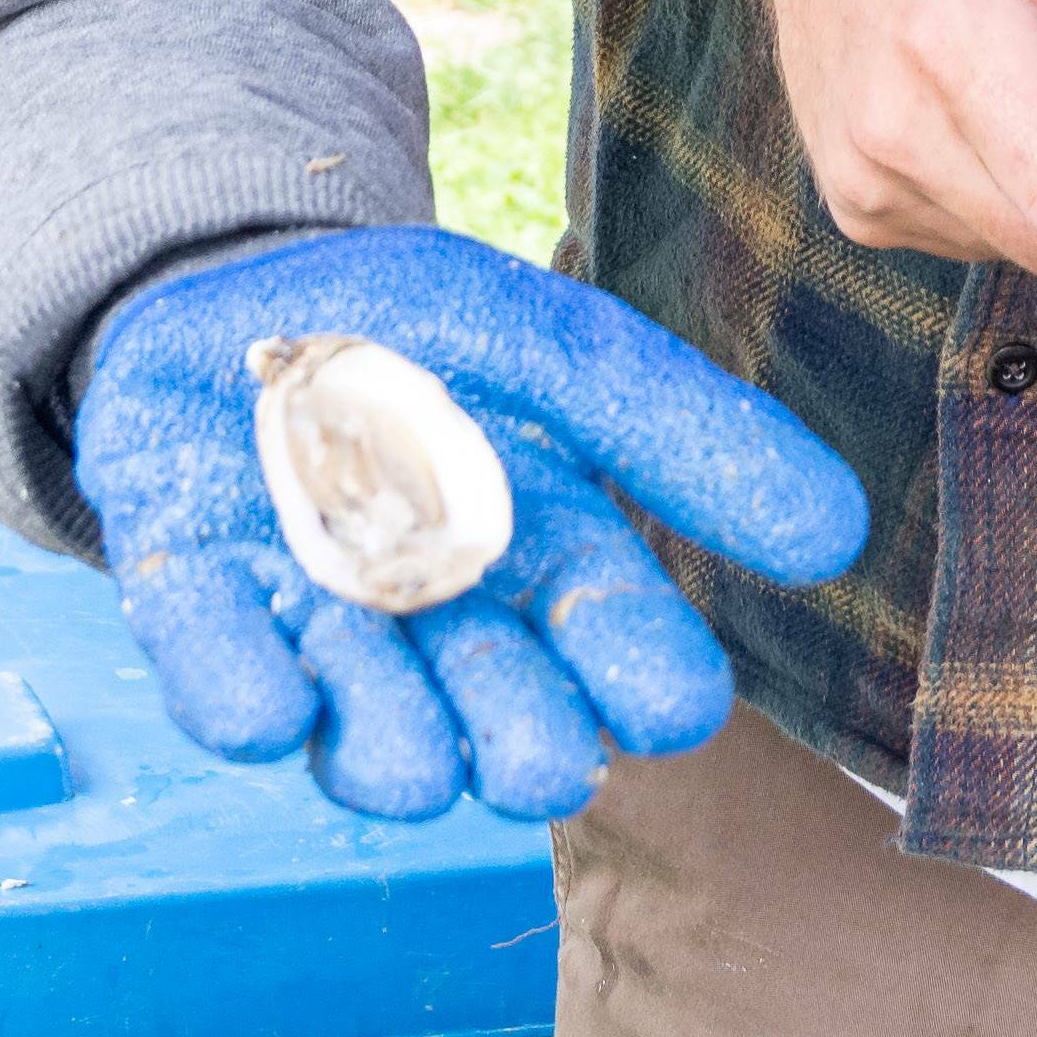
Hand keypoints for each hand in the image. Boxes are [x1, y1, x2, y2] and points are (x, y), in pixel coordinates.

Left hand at [76, 228, 869, 823]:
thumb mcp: (557, 348)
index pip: (631, 668)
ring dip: (399, 744)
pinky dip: (245, 700)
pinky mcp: (199, 619)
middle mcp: (447, 636)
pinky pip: (221, 696)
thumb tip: (838, 537)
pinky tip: (273, 689)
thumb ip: (677, 429)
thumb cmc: (418, 330)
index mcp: (551, 570)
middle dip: (529, 745)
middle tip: (536, 734)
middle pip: (511, 740)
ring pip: (378, 754)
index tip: (665, 691)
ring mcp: (321, 639)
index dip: (650, 687)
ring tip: (407, 719)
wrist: (230, 282)